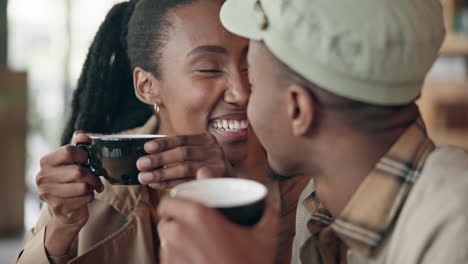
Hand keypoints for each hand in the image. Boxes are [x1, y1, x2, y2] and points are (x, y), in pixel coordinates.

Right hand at [36, 131, 102, 255]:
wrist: (65, 210)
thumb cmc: (70, 181)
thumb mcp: (73, 162)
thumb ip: (77, 146)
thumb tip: (81, 135)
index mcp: (46, 161)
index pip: (68, 151)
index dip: (83, 155)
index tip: (88, 160)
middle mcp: (42, 176)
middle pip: (78, 171)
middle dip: (92, 176)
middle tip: (95, 179)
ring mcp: (47, 193)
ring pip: (83, 187)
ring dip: (91, 187)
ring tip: (89, 188)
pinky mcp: (57, 207)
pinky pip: (84, 199)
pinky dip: (90, 197)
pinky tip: (84, 197)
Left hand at [137, 134, 232, 187]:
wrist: (232, 185)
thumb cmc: (208, 167)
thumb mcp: (198, 153)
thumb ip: (179, 151)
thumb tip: (149, 153)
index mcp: (207, 139)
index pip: (182, 139)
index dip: (164, 143)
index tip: (147, 148)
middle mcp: (214, 150)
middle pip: (183, 153)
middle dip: (160, 159)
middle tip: (141, 164)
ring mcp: (217, 166)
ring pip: (185, 169)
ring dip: (162, 174)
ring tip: (145, 177)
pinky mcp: (215, 181)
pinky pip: (189, 182)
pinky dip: (171, 184)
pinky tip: (157, 184)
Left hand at [157, 198, 278, 263]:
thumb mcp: (265, 238)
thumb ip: (268, 215)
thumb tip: (270, 205)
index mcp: (198, 215)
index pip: (168, 202)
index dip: (173, 203)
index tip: (182, 207)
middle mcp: (179, 232)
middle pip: (164, 221)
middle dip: (173, 222)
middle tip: (189, 227)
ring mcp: (171, 254)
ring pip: (164, 242)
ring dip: (173, 241)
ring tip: (191, 246)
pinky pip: (166, 260)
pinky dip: (175, 259)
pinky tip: (191, 261)